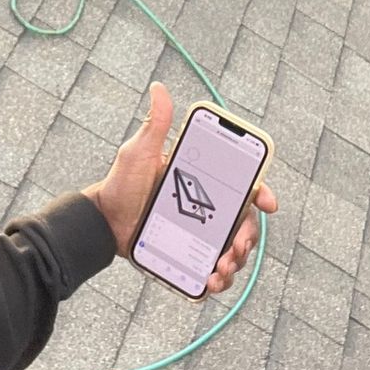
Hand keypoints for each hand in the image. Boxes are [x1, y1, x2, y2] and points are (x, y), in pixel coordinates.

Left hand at [84, 83, 278, 295]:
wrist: (102, 222)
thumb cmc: (122, 183)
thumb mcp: (140, 152)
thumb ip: (155, 124)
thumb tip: (159, 88)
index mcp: (205, 183)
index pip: (242, 187)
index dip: (261, 193)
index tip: (267, 204)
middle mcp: (207, 209)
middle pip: (243, 225)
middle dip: (248, 239)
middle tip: (235, 248)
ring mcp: (200, 235)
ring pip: (233, 251)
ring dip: (236, 263)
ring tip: (220, 268)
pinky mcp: (189, 257)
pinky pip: (213, 272)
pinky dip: (218, 280)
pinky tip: (210, 281)